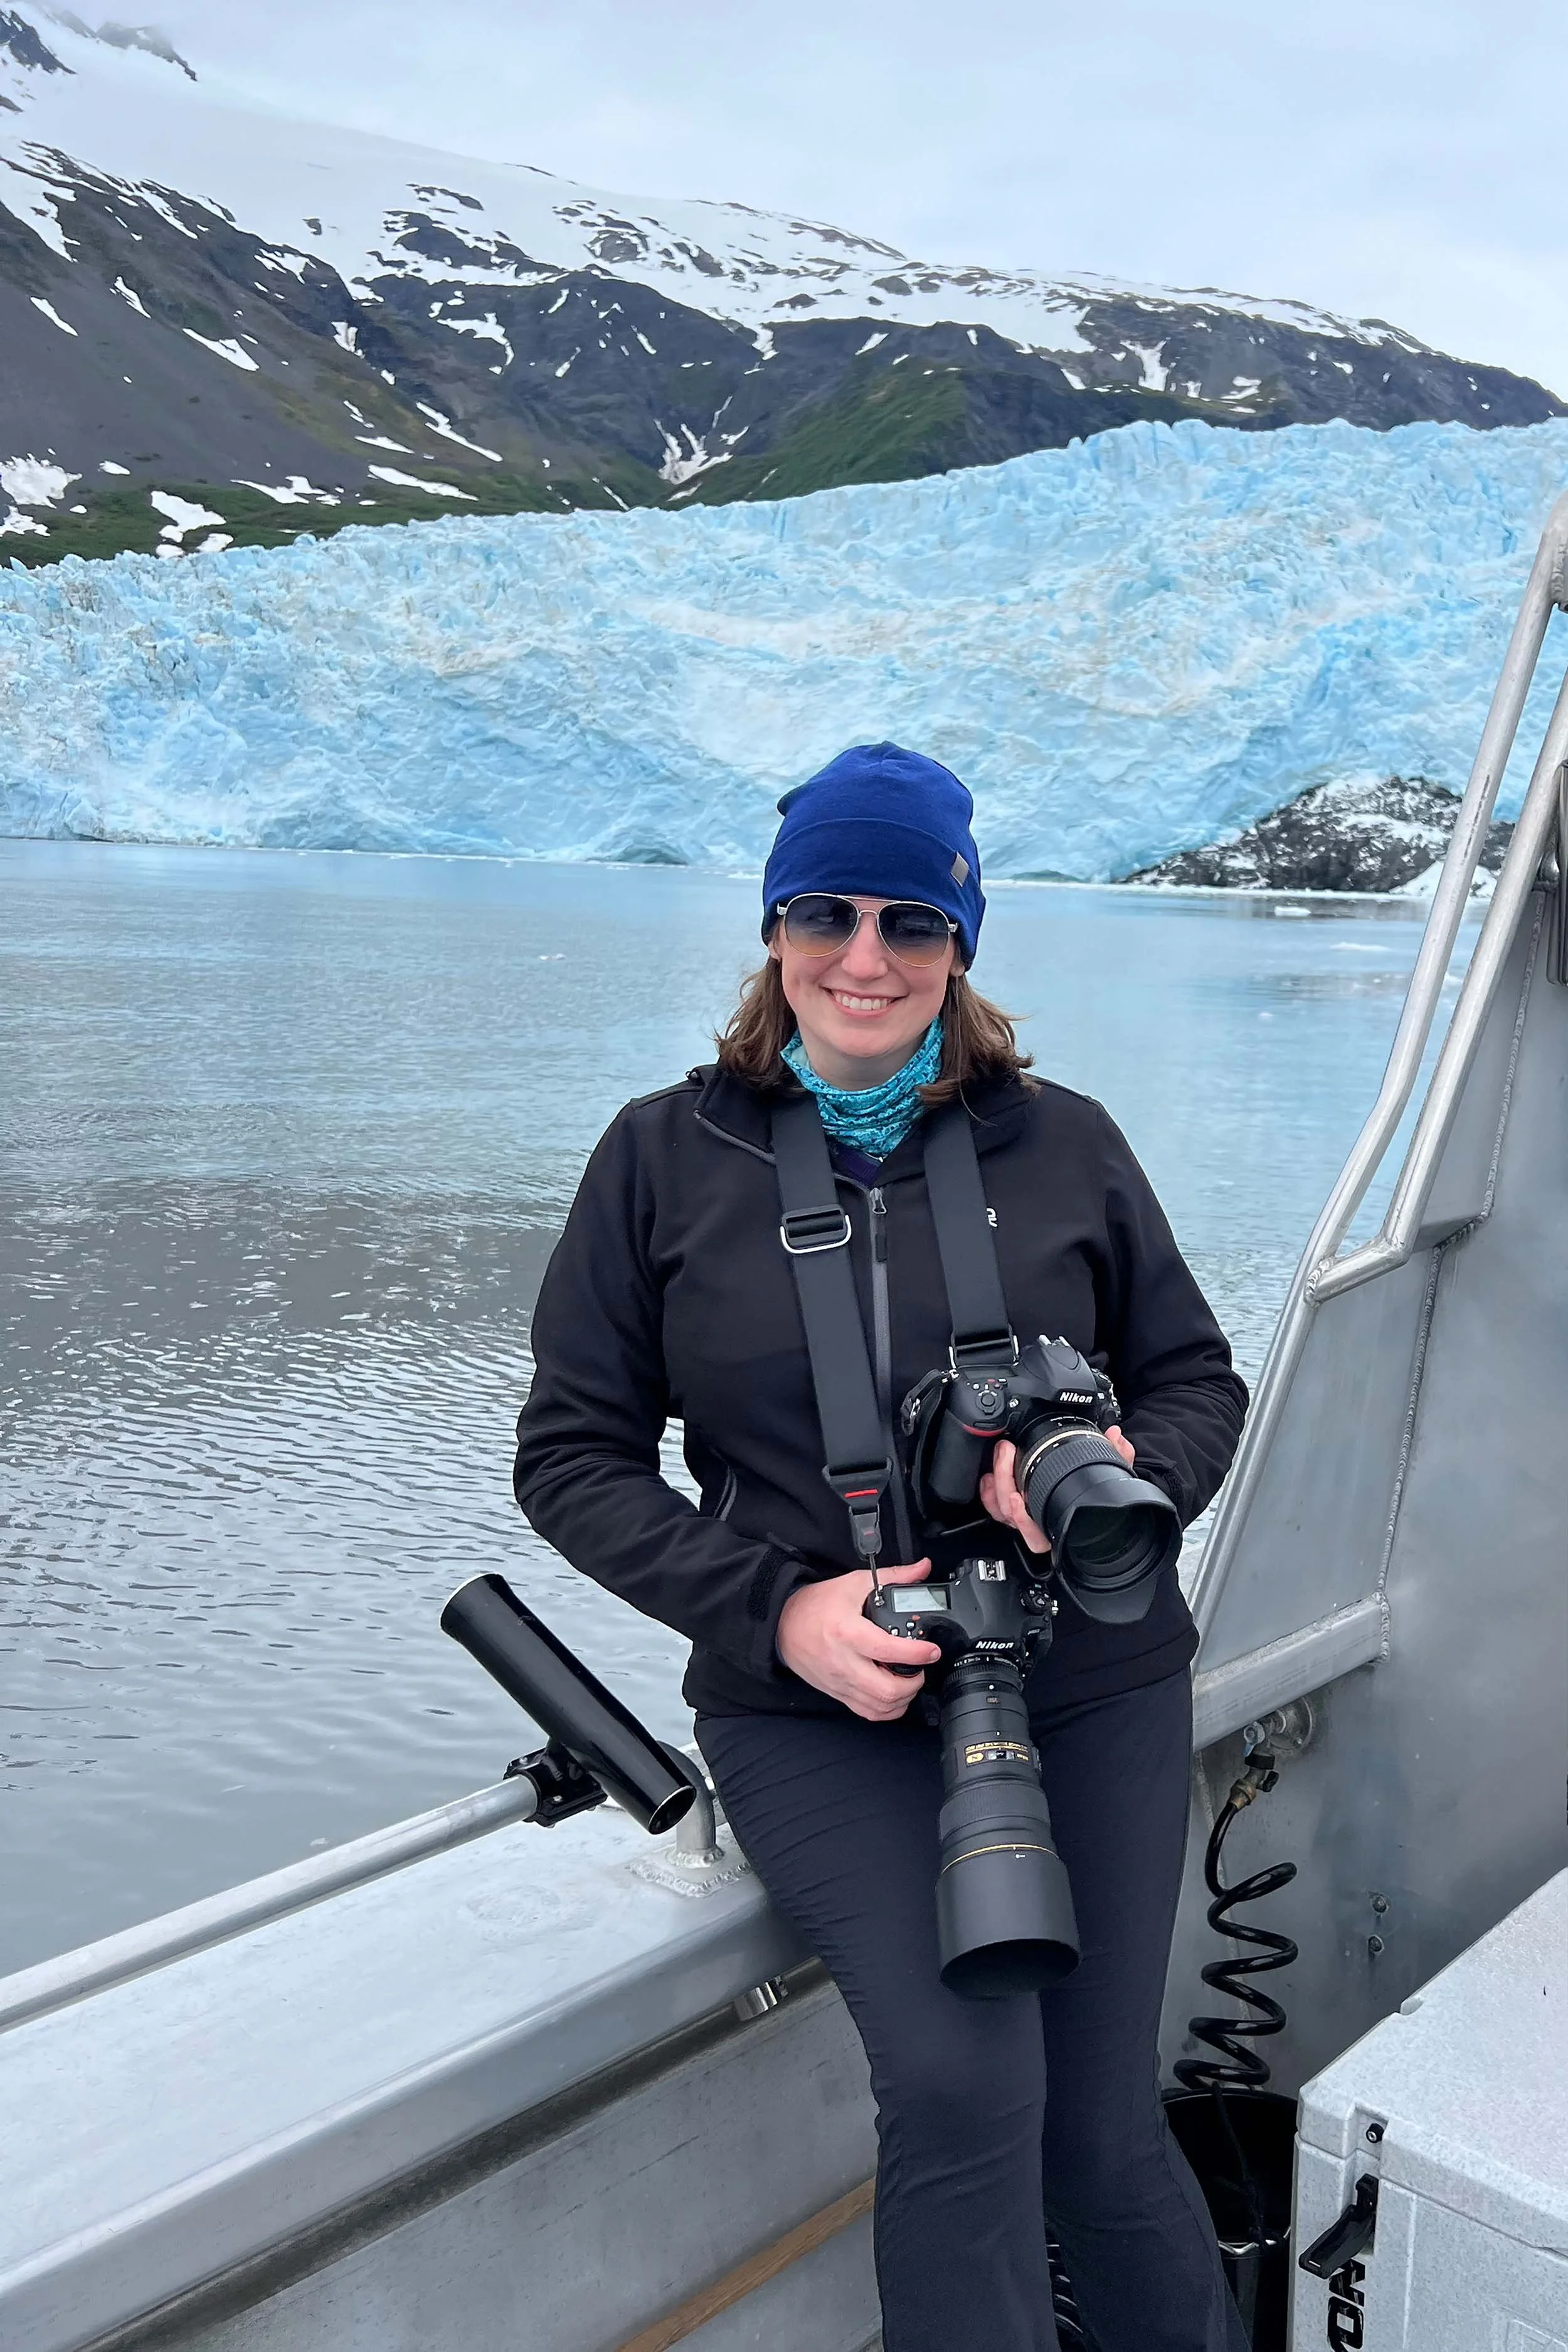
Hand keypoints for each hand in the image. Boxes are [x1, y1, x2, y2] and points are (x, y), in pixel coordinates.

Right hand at [776, 1558, 941, 1721]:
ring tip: (909, 1680)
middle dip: (914, 1683)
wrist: (783, 1624)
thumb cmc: (816, 1605)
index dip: (916, 1654)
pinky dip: (887, 1709)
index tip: (932, 1651)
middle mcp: (843, 1662)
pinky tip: (894, 1694)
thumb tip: (922, 1568)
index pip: (887, 1650)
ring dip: (903, 1698)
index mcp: (847, 1632)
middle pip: (886, 1690)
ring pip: (880, 1707)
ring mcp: (840, 1682)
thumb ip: (893, 1576)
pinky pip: (868, 1713)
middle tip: (921, 1667)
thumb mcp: (854, 1583)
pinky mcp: (838, 1693)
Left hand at [980, 1428, 1135, 1554]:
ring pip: (999, 1510)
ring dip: (995, 1480)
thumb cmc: (1098, 1494)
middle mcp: (1037, 1525)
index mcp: (1058, 1526)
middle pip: (1010, 1515)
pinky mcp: (1011, 1507)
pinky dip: (988, 1490)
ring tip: (1001, 1454)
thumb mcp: (1112, 1476)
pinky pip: (993, 1506)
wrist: (1090, 1500)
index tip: (1017, 1496)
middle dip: (1004, 1480)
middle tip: (1007, 1452)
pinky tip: (990, 1473)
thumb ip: (1118, 1457)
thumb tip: (1115, 1436)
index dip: (1023, 1522)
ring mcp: (1022, 1517)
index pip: (1037, 1538)